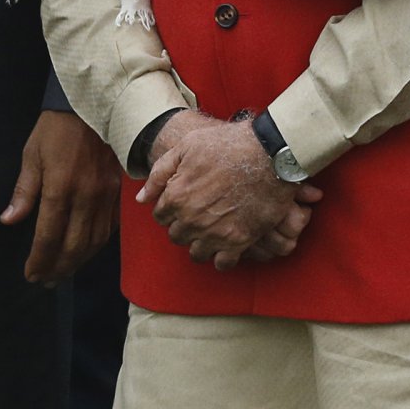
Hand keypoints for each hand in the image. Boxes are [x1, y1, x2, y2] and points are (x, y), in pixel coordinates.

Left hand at [0, 109, 120, 284]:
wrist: (92, 107)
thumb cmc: (54, 130)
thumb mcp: (31, 155)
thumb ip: (23, 191)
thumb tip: (9, 220)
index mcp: (60, 188)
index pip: (48, 236)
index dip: (39, 260)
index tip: (30, 273)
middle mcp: (86, 197)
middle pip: (73, 246)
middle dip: (57, 269)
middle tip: (45, 281)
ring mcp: (105, 196)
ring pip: (94, 242)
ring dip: (77, 263)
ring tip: (62, 273)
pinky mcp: (117, 193)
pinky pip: (109, 229)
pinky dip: (96, 246)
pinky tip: (84, 252)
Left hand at [136, 112, 317, 270]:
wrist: (268, 153)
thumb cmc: (226, 145)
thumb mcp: (185, 147)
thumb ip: (159, 174)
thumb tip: (141, 198)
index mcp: (176, 197)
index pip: (160, 216)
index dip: (169, 209)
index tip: (181, 203)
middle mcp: (192, 219)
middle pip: (176, 236)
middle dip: (182, 226)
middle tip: (196, 216)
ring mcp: (215, 233)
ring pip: (196, 253)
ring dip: (199, 243)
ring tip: (209, 231)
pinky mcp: (240, 241)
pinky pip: (223, 263)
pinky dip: (221, 258)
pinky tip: (225, 246)